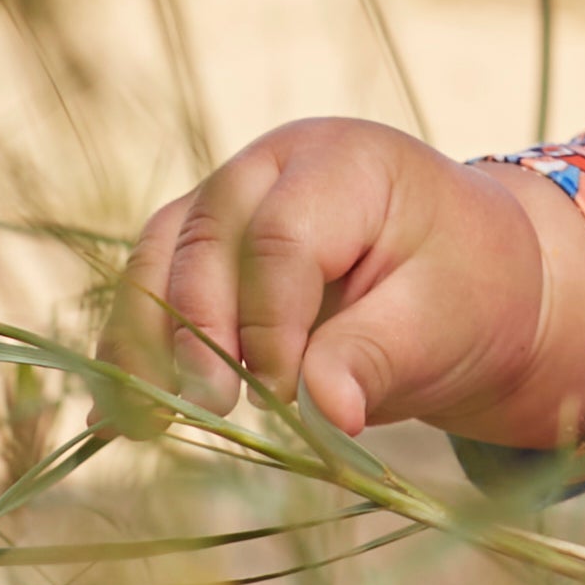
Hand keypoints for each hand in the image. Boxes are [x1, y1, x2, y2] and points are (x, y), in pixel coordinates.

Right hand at [110, 123, 584, 452]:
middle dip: (197, 332)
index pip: (282, 235)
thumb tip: (324, 410)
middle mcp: (269, 168)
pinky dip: (132, 356)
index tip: (287, 393)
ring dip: (142, 346)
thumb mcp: (442, 319)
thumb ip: (375, 356)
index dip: (271, 321)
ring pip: (155, 264)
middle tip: (214, 409)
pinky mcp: (199, 255)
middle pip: (201, 241)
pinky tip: (118, 420)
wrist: (466, 282)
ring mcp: (225, 206)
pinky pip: (147, 297)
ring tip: (145, 424)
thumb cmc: (463, 287)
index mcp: (342, 161)